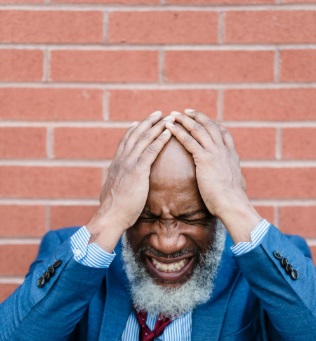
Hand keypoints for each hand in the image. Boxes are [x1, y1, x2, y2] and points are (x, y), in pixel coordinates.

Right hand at [87, 111, 172, 251]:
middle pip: (135, 135)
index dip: (133, 131)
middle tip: (158, 113)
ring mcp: (129, 164)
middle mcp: (121, 160)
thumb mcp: (112, 193)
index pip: (125, 142)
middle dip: (147, 122)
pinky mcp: (138, 171)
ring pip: (144, 139)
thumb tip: (114, 187)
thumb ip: (115, 185)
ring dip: (157, 126)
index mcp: (116, 165)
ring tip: (167, 118)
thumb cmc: (113, 210)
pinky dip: (160, 139)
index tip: (140, 122)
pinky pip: (151, 151)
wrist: (111, 216)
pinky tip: (169, 133)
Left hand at [165, 110, 261, 242]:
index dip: (213, 124)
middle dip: (197, 116)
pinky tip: (169, 127)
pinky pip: (189, 140)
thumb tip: (235, 182)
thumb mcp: (236, 185)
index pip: (223, 133)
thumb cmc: (232, 200)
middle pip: (210, 125)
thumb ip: (233, 178)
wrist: (232, 204)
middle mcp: (224, 150)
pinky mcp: (205, 159)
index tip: (204, 120)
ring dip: (185, 120)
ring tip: (174, 115)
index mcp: (232, 155)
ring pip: (198, 129)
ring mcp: (215, 152)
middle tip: (186, 111)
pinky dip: (178, 131)